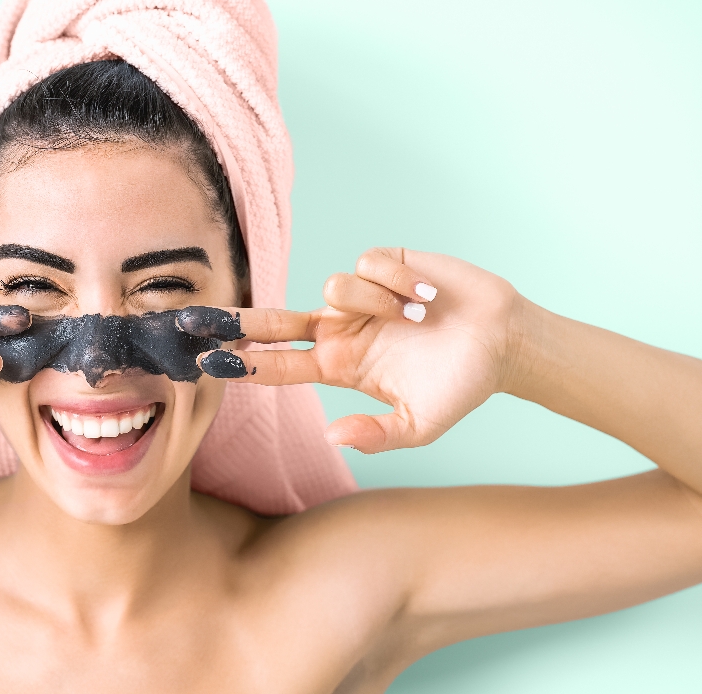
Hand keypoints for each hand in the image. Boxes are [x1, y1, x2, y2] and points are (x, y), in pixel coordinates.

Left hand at [186, 248, 528, 452]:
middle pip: (276, 319)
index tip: (208, 363)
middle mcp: (342, 329)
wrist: (505, 342)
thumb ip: (376, 434)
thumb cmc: (461, 386)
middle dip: (238, 319)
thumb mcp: (419, 425)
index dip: (245, 363)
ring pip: (334, 287)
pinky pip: (368, 264)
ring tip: (416, 319)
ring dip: (374, 303)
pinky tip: (426, 295)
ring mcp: (360, 297)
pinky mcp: (386, 265)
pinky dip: (398, 281)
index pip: (280, 364)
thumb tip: (332, 437)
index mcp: (340, 366)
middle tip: (196, 318)